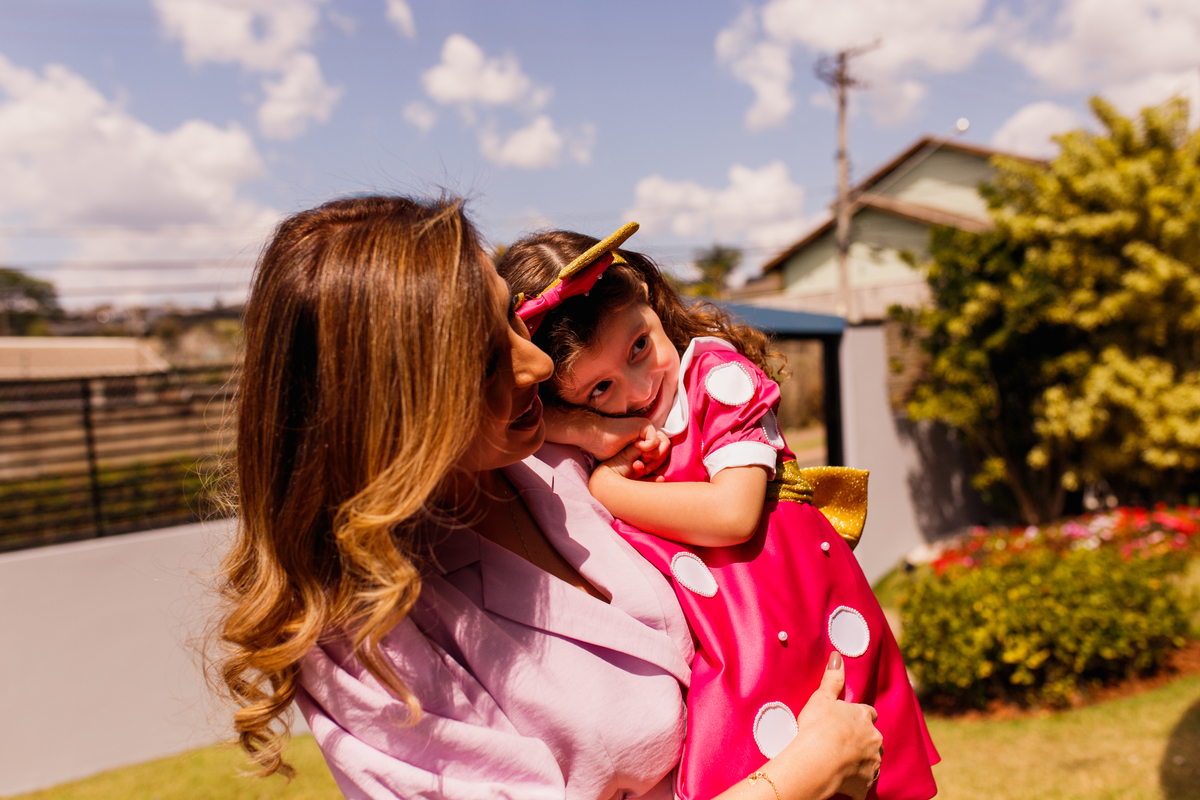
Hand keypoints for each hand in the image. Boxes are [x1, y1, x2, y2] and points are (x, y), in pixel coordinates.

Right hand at [593, 423, 668, 479]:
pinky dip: (648, 448)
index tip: (644, 472)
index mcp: (647, 443)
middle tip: (642, 466)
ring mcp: (648, 429)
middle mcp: (649, 435)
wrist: (595, 440)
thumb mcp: (630, 465)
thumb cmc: (609, 455)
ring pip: (665, 445)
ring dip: (654, 457)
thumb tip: (662, 478)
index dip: (656, 466)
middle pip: (666, 451)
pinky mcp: (644, 425)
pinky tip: (636, 447)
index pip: (663, 455)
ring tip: (640, 459)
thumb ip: (644, 469)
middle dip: (656, 464)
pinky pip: (655, 441)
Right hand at [795, 652, 882, 799]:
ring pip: (871, 760)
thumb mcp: (821, 698)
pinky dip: (857, 782)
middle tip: (842, 743)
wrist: (816, 762)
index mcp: (863, 716)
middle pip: (873, 737)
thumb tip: (837, 656)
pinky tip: (844, 780)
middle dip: (862, 740)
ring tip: (842, 763)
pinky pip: (864, 783)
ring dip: (861, 760)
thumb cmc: (817, 727)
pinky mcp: (866, 784)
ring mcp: (872, 762)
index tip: (848, 721)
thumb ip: (832, 678)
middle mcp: (873, 738)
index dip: (859, 717)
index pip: (868, 714)